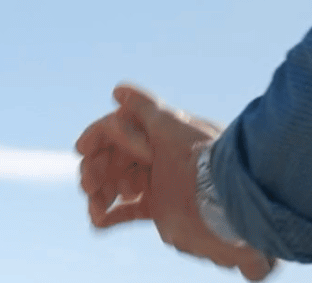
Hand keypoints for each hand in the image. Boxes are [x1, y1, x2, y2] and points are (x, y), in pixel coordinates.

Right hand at [75, 84, 274, 281]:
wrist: (230, 196)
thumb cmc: (200, 155)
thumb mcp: (169, 124)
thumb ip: (143, 106)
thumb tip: (117, 90)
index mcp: (156, 135)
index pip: (116, 134)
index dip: (97, 139)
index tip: (81, 149)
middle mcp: (155, 158)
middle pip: (113, 161)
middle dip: (96, 171)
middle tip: (89, 185)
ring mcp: (157, 184)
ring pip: (116, 186)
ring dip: (100, 195)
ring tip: (95, 208)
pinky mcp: (161, 210)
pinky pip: (130, 212)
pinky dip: (112, 216)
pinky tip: (100, 221)